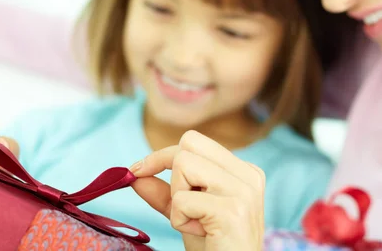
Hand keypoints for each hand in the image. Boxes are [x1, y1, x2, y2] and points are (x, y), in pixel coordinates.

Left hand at [130, 130, 264, 250]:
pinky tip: (200, 233)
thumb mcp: (186, 213)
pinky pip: (182, 200)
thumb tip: (133, 174)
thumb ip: (163, 192)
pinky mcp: (232, 211)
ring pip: (184, 165)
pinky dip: (179, 220)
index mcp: (243, 170)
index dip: (162, 155)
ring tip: (194, 221)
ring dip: (177, 199)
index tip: (138, 170)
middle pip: (188, 144)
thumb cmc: (214, 246)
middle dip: (174, 175)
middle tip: (183, 206)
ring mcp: (243, 191)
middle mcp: (248, 174)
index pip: (193, 141)